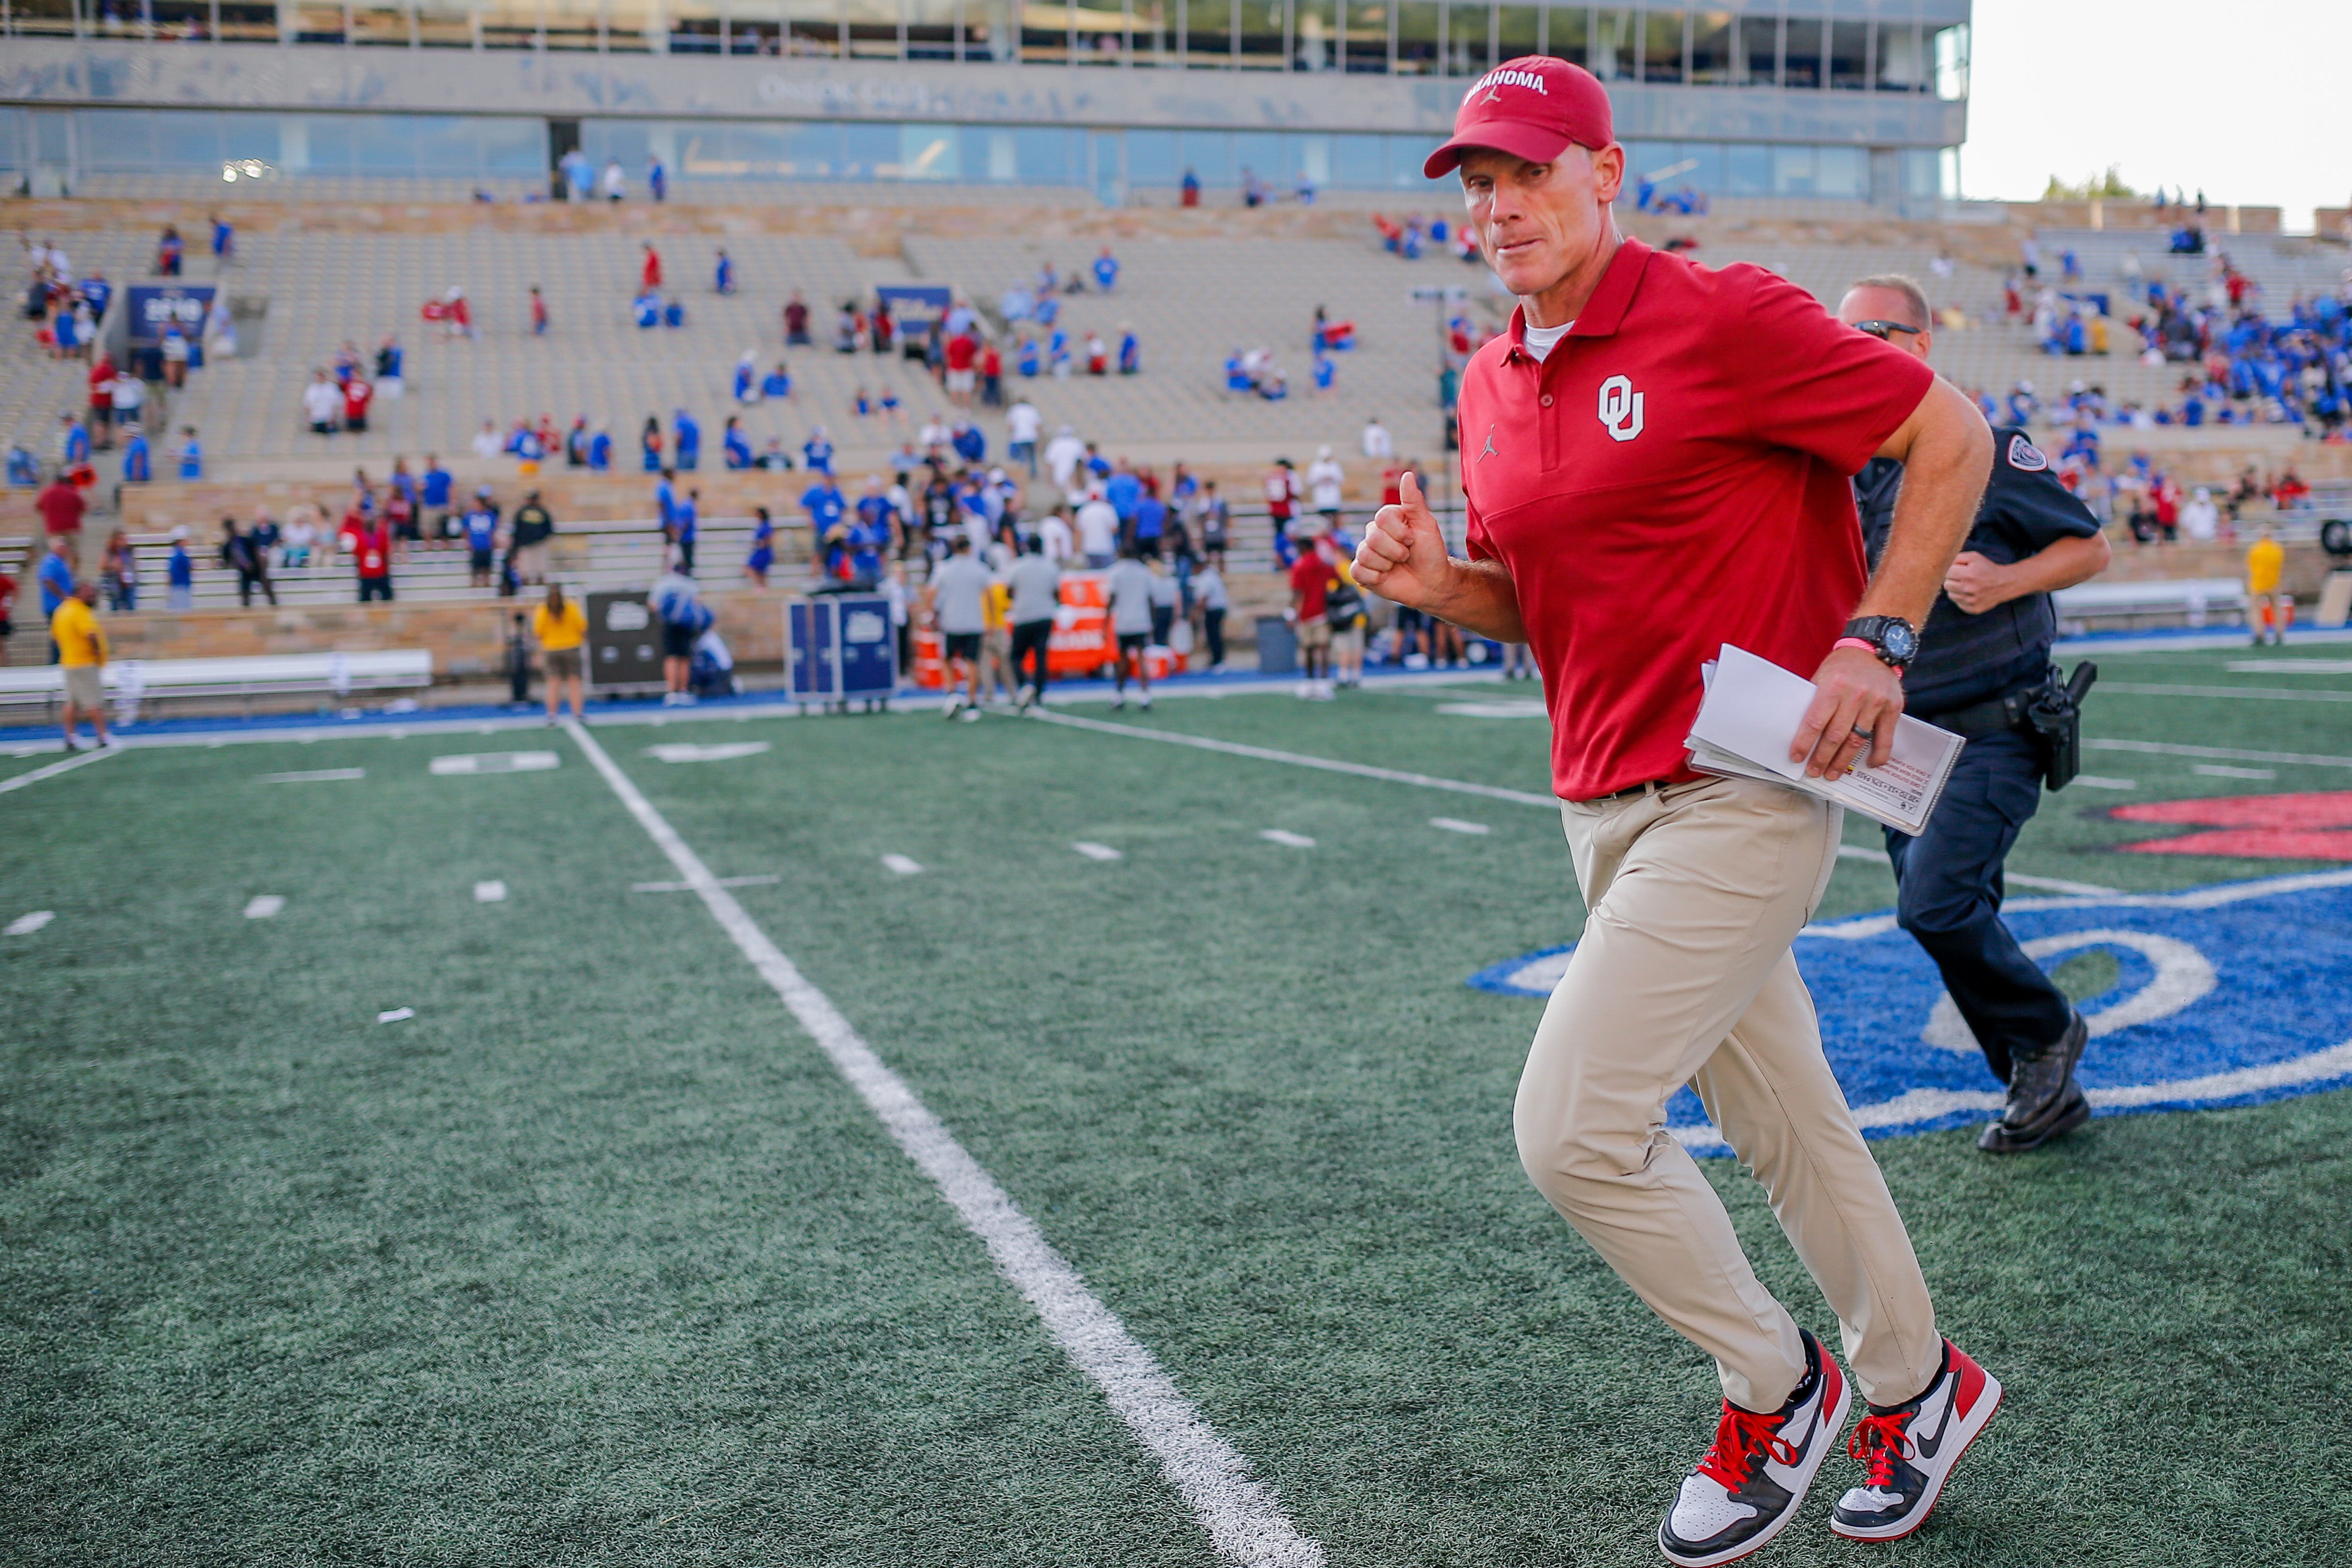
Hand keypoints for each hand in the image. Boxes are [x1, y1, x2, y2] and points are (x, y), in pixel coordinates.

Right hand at [1352, 470, 1453, 611]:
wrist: (1432, 583)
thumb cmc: (1431, 552)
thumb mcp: (1426, 524)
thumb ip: (1414, 501)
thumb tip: (1407, 475)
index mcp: (1388, 520)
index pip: (1381, 517)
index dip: (1399, 532)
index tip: (1412, 539)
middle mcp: (1374, 534)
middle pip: (1372, 537)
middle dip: (1396, 550)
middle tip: (1407, 556)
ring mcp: (1366, 553)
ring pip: (1365, 554)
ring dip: (1387, 564)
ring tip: (1397, 566)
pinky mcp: (1362, 573)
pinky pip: (1358, 571)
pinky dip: (1375, 576)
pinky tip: (1386, 577)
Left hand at [1791, 646, 1904, 776]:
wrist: (1875, 650)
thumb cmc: (1842, 666)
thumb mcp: (1822, 676)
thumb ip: (1815, 701)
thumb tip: (1799, 731)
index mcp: (1833, 686)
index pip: (1815, 721)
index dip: (1804, 743)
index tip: (1796, 757)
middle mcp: (1856, 694)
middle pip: (1836, 736)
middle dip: (1822, 758)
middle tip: (1814, 771)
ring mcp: (1876, 702)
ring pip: (1857, 740)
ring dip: (1843, 760)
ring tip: (1833, 773)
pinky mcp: (1893, 707)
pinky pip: (1885, 737)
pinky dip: (1878, 754)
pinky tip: (1869, 764)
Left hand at [1941, 551, 2015, 614]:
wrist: (2004, 583)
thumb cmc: (1987, 568)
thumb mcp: (1974, 557)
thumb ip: (1957, 558)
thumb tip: (1942, 563)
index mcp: (1969, 574)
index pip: (1947, 572)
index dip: (1951, 570)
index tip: (1958, 570)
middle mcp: (1969, 589)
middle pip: (1946, 584)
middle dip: (1952, 579)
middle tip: (1962, 577)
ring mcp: (1971, 601)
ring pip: (1950, 594)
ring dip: (1956, 589)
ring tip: (1967, 585)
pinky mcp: (1973, 609)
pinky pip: (1958, 603)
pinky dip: (1962, 598)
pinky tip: (1970, 593)